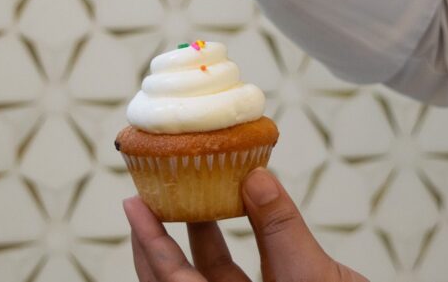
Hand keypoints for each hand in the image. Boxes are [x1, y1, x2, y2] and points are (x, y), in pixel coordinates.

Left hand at [124, 168, 367, 281]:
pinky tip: (218, 219)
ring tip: (182, 199)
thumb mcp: (314, 275)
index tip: (133, 205)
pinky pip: (224, 279)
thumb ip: (282, 228)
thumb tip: (255, 177)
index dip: (150, 242)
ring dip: (188, 240)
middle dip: (156, 241)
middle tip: (146, 198)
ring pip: (198, 279)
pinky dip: (215, 250)